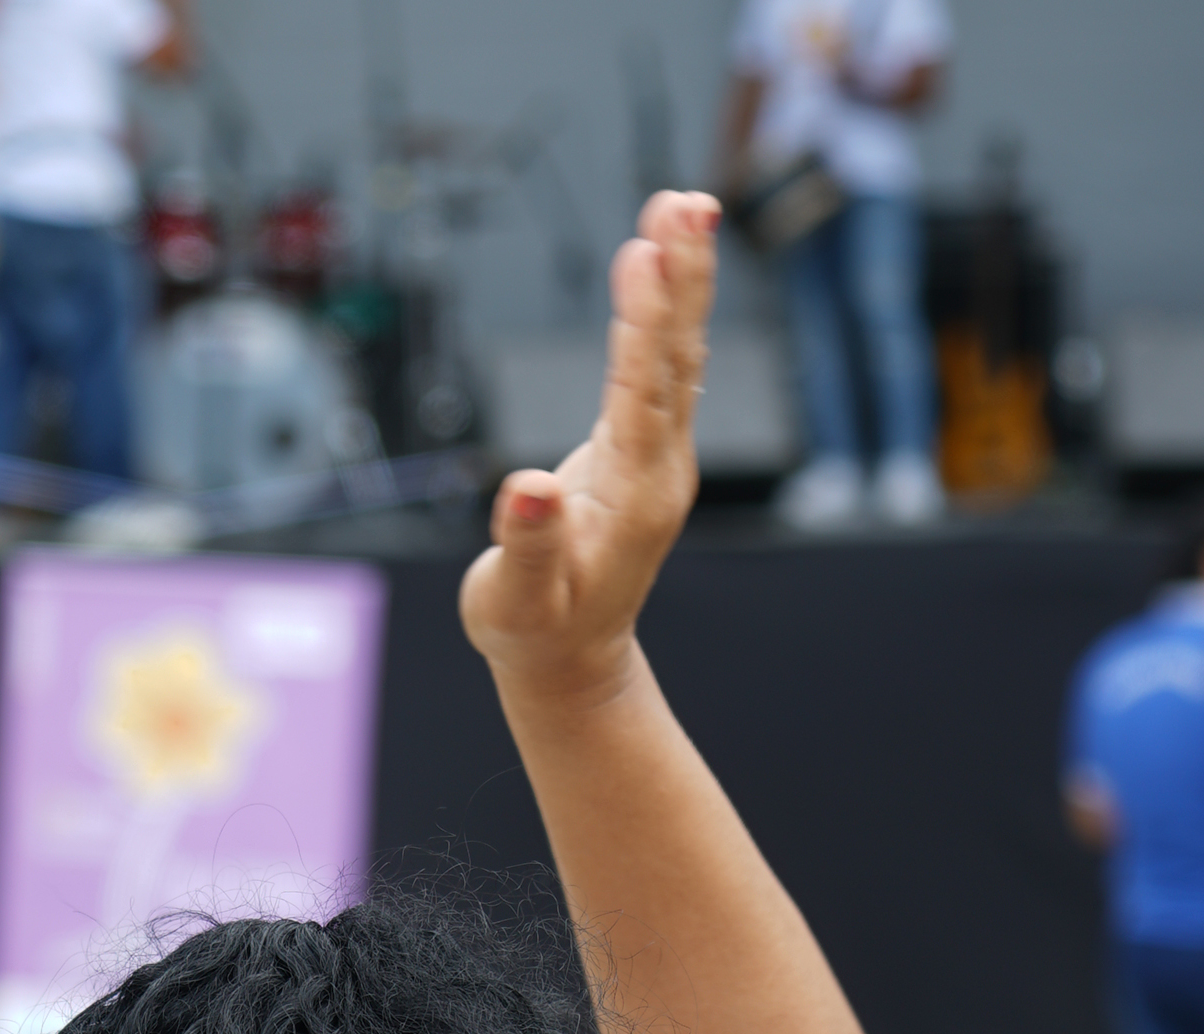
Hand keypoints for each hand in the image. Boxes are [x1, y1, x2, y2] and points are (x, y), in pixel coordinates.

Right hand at [458, 192, 718, 702]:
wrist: (570, 661)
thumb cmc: (534, 633)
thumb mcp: (516, 600)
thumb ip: (527, 544)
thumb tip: (531, 487)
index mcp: (633, 498)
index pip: (640, 395)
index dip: (642, 324)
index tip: (644, 254)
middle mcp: (659, 468)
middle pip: (674, 360)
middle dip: (680, 278)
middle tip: (687, 201)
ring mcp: (659, 456)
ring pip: (677, 355)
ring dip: (682, 278)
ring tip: (683, 202)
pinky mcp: (645, 448)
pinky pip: (663, 367)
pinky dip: (667, 309)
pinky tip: (668, 261)